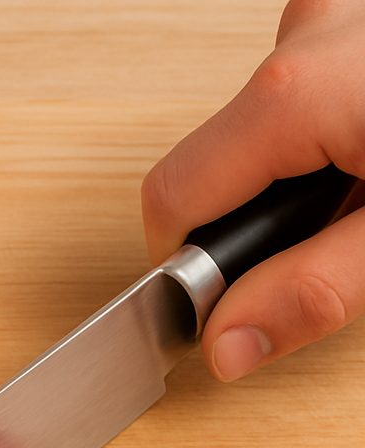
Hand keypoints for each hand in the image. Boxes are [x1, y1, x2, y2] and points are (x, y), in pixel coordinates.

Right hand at [142, 0, 364, 381]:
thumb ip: (316, 292)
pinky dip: (323, 130)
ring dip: (298, 174)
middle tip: (338, 236)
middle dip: (259, 220)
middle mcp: (299, 40)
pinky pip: (302, 80)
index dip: (185, 268)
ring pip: (261, 126)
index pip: (170, 201)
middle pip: (215, 165)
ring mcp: (332, 16)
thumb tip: (226, 346)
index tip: (231, 298)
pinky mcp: (353, 20)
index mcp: (292, 97)